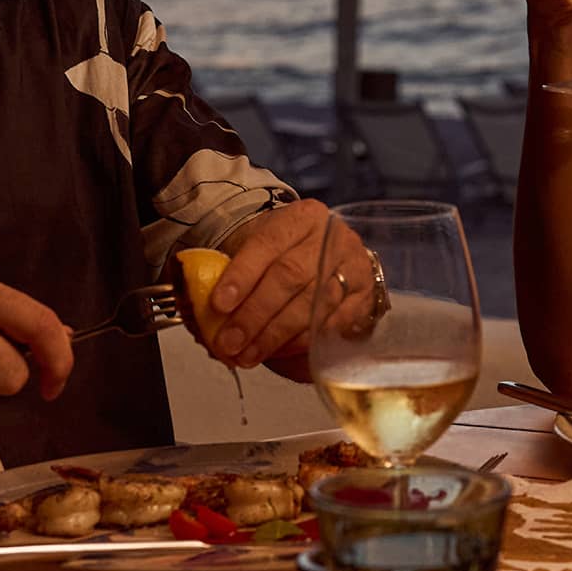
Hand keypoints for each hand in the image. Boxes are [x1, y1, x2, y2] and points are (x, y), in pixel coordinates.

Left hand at [208, 198, 365, 367]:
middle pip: (290, 276)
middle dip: (255, 314)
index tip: (219, 304)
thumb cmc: (285, 255)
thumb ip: (234, 274)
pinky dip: (304, 342)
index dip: (242, 275)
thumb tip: (205, 318)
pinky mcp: (365, 295)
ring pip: (313, 304)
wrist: (329, 254)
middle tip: (230, 341)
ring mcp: (354, 266)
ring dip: (276, 335)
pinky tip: (281, 353)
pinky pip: (334, 324)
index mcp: (301, 217)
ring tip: (248, 354)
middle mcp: (331, 237)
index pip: (267, 242)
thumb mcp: (259, 248)